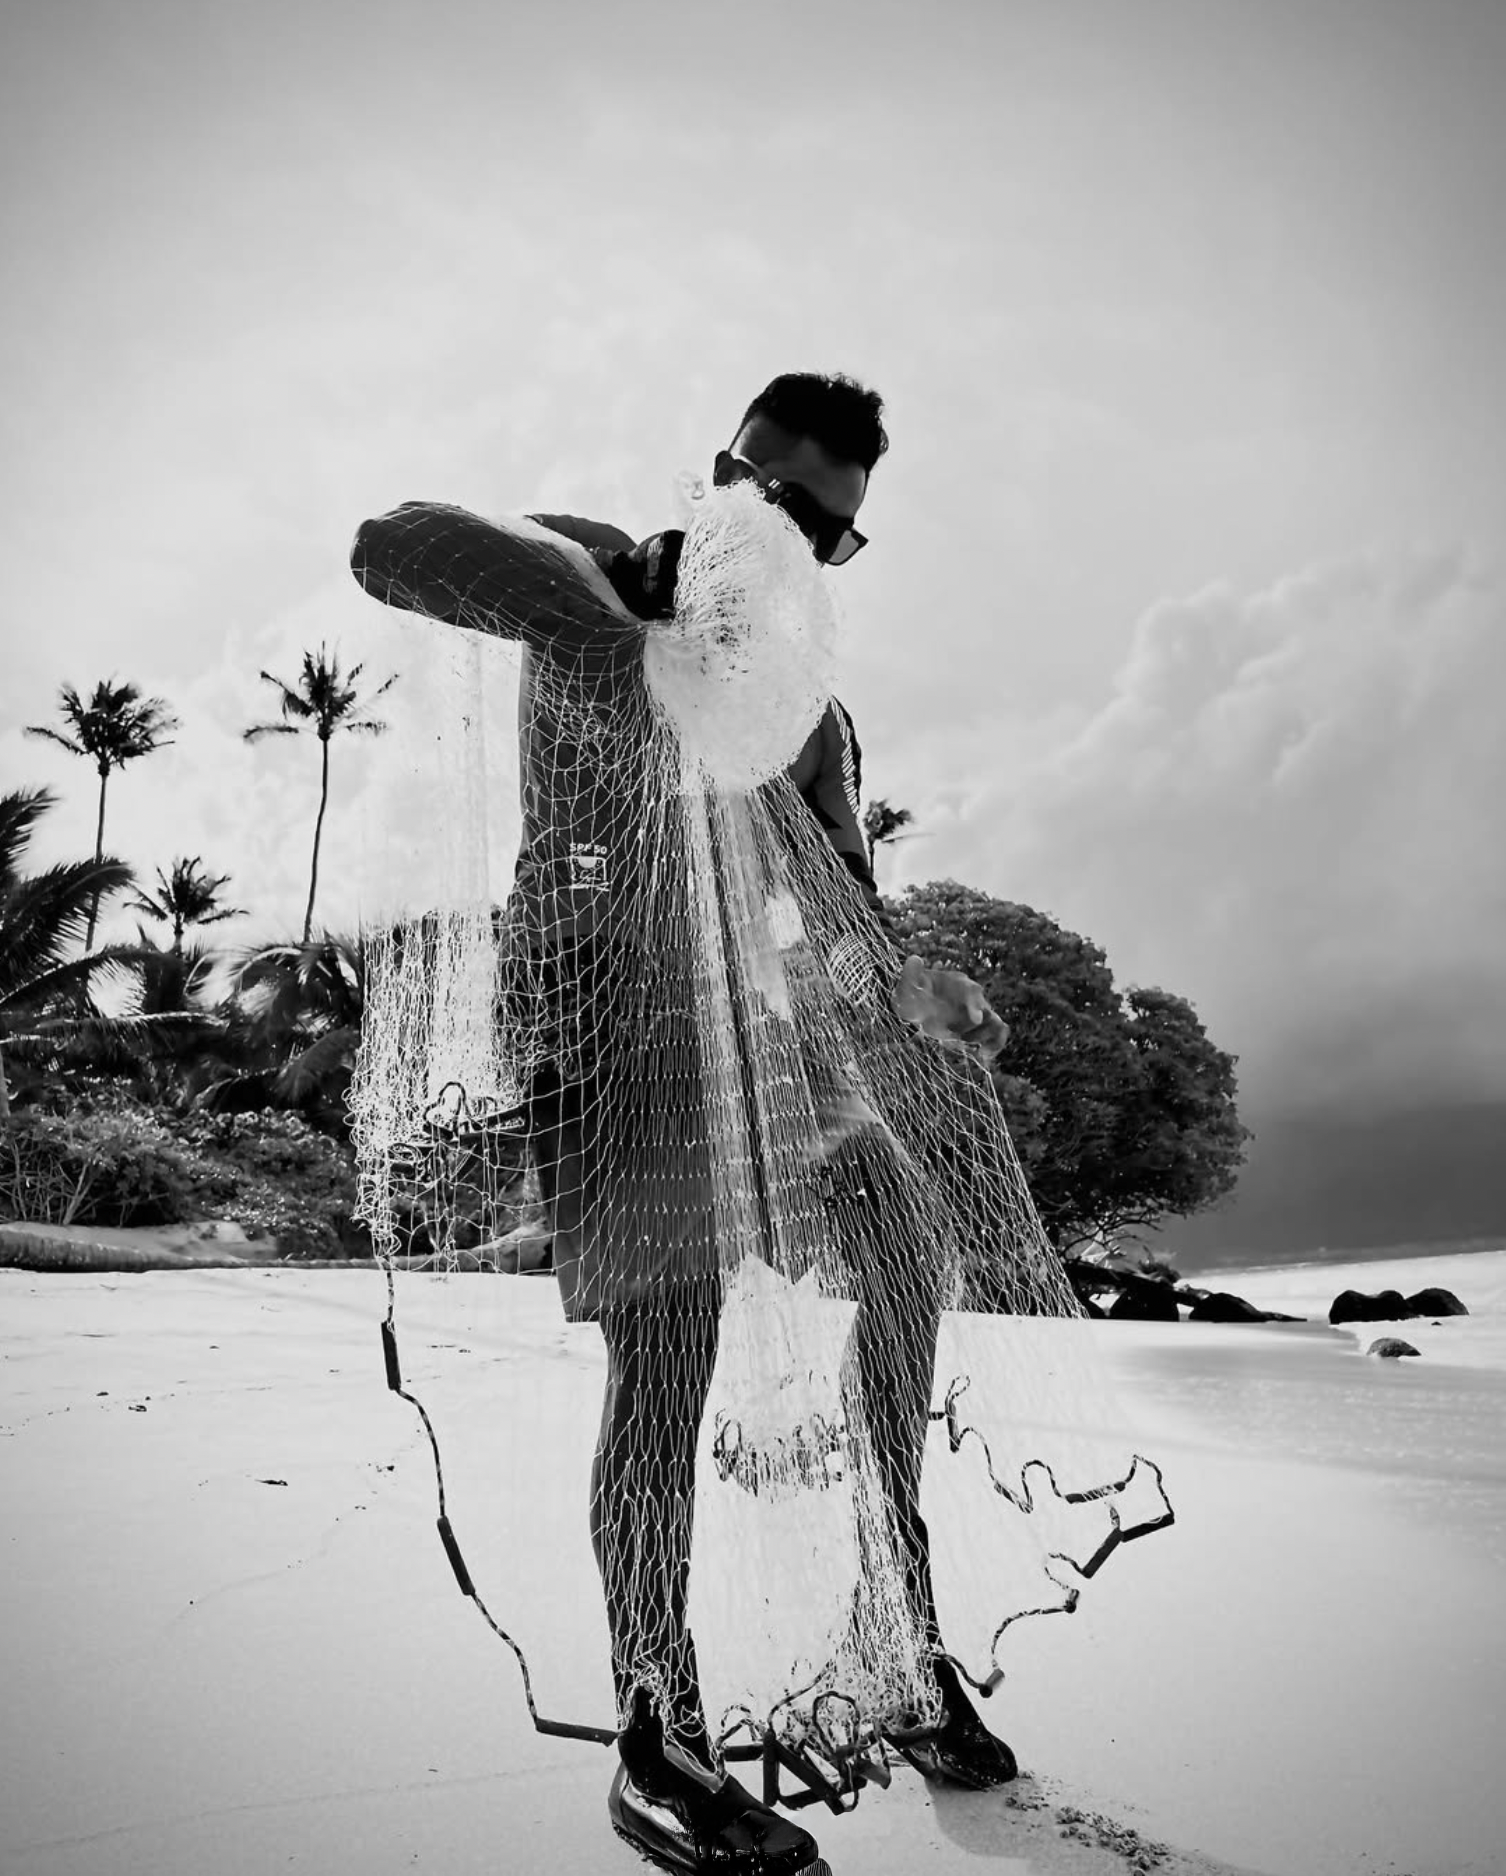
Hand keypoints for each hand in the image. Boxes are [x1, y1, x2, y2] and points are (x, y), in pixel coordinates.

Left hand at [892, 955, 1008, 1059]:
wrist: (915, 1005)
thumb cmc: (912, 993)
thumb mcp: (907, 985)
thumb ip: (910, 974)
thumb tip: (914, 958)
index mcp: (958, 983)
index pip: (972, 991)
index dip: (975, 1004)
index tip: (974, 1019)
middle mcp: (971, 997)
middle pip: (986, 1010)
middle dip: (979, 1027)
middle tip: (964, 1038)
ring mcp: (975, 1013)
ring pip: (995, 1023)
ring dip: (986, 1037)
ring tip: (974, 1049)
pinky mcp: (975, 1028)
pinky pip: (994, 1035)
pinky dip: (994, 1045)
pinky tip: (984, 1056)